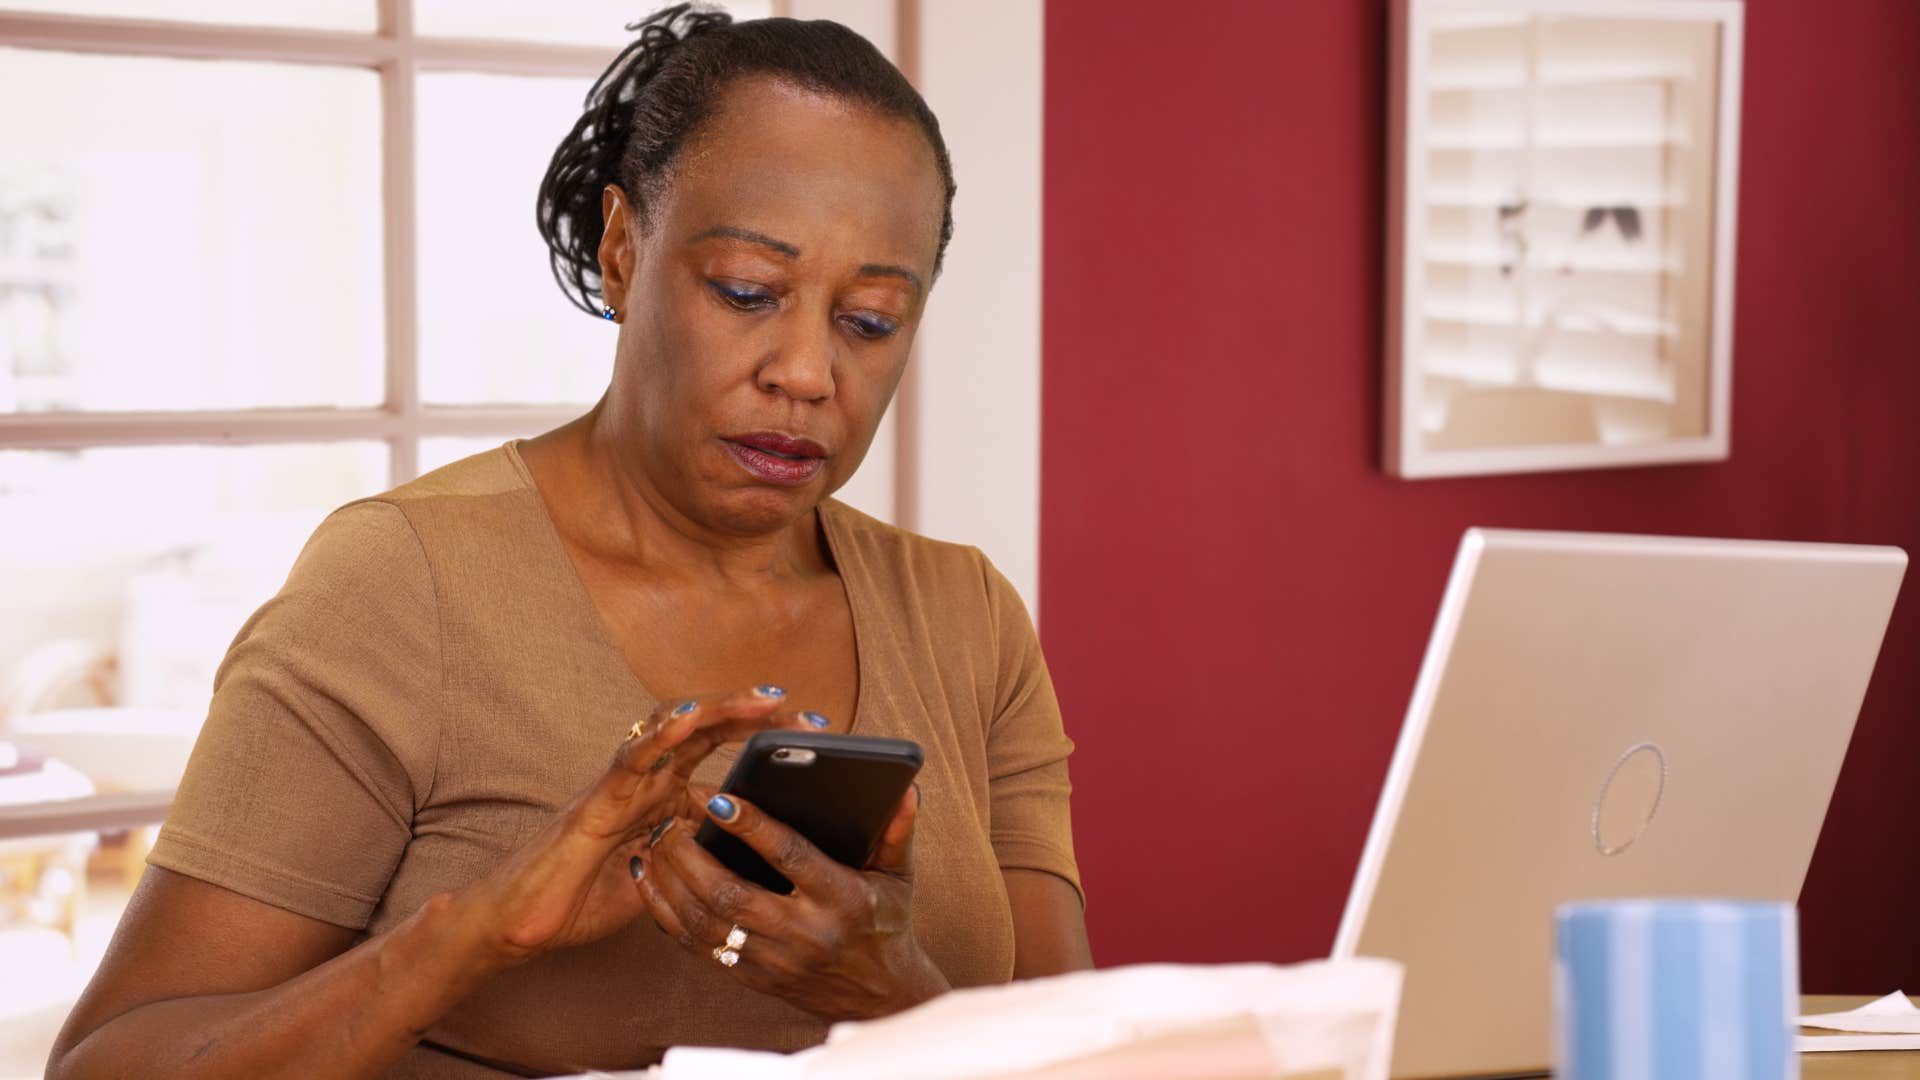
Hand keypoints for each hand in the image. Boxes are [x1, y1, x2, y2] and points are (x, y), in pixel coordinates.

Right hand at [455, 687, 817, 967]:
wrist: (520, 924)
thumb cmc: (583, 898)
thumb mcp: (665, 875)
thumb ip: (697, 854)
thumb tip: (750, 853)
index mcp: (660, 792)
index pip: (717, 747)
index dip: (761, 735)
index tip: (812, 734)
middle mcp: (642, 778)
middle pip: (703, 727)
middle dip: (754, 714)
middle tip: (807, 715)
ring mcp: (618, 785)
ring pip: (672, 729)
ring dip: (720, 710)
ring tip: (762, 698)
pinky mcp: (594, 803)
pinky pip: (630, 760)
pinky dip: (659, 736)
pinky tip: (688, 718)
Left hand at [639, 785, 949, 1020]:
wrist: (877, 995)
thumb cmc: (886, 923)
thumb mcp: (898, 877)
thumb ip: (896, 832)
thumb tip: (905, 789)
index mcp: (841, 900)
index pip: (788, 856)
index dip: (751, 825)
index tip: (717, 797)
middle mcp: (804, 934)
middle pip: (731, 893)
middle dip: (690, 854)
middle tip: (669, 817)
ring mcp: (774, 960)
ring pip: (706, 923)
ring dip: (671, 881)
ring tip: (655, 841)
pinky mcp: (752, 978)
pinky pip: (697, 947)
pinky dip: (667, 913)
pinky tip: (651, 879)